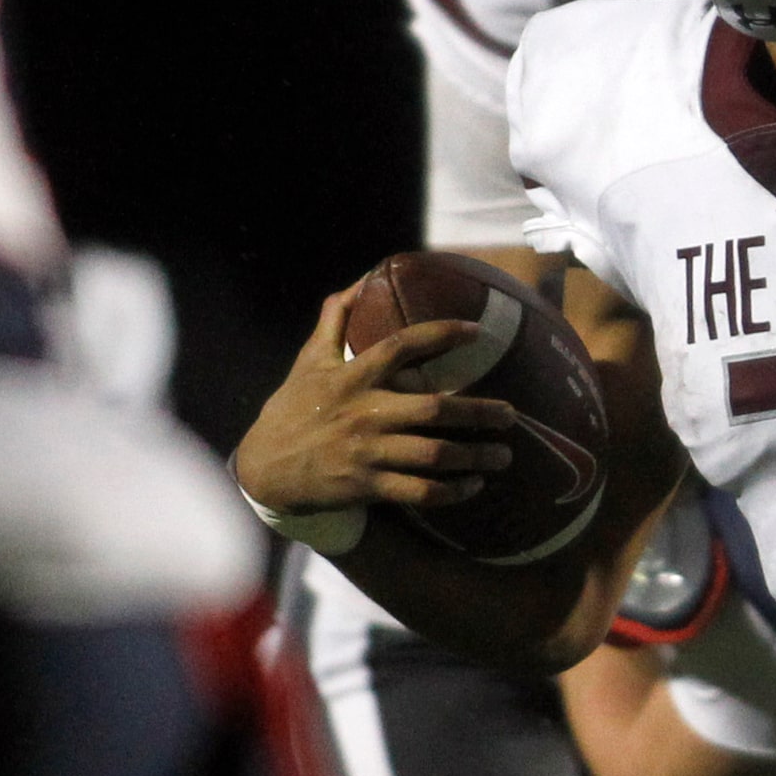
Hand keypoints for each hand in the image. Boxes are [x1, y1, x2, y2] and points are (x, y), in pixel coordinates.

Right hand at [233, 286, 518, 524]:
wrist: (264, 468)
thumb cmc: (291, 408)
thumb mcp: (308, 360)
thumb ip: (335, 319)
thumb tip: (360, 283)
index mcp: (353, 377)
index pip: (403, 345)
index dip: (442, 334)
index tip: (476, 331)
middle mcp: (365, 413)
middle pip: (435, 409)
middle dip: (479, 412)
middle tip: (511, 415)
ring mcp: (368, 453)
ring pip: (434, 455)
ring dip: (475, 457)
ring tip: (503, 456)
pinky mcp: (367, 486)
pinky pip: (419, 492)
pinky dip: (450, 491)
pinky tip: (471, 486)